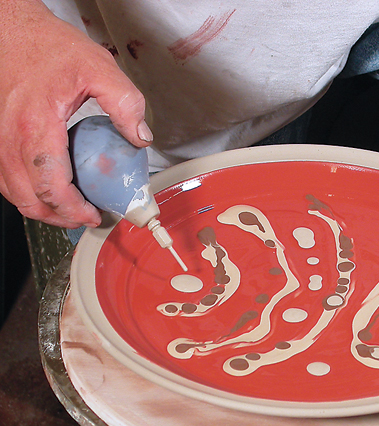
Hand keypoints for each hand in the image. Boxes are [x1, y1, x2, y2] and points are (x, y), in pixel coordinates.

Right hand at [0, 0, 152, 227]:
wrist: (13, 29)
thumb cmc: (49, 47)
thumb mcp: (99, 68)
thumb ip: (125, 104)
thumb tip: (140, 138)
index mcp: (37, 125)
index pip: (51, 186)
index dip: (73, 209)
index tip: (93, 215)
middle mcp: (11, 137)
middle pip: (29, 198)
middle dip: (58, 217)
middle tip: (84, 218)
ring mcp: (0, 138)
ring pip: (13, 192)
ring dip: (41, 208)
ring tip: (71, 209)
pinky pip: (7, 177)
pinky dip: (28, 191)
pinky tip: (50, 189)